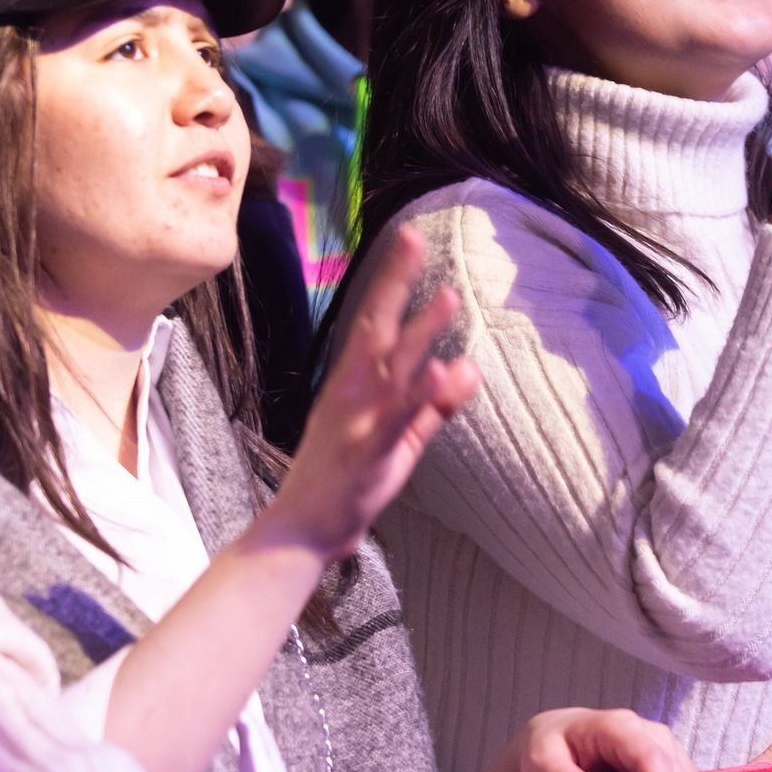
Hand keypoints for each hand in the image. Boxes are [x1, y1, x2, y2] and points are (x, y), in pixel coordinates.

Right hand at [259, 227, 476, 563]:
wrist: (301, 531)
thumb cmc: (347, 480)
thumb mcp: (399, 438)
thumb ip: (435, 404)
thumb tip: (470, 366)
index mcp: (352, 383)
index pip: (374, 321)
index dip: (392, 281)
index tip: (409, 240)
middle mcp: (351, 393)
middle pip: (376, 329)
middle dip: (395, 284)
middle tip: (415, 241)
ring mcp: (357, 421)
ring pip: (391, 368)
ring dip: (419, 332)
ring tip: (448, 296)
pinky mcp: (367, 453)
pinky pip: (397, 419)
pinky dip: (420, 393)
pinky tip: (442, 370)